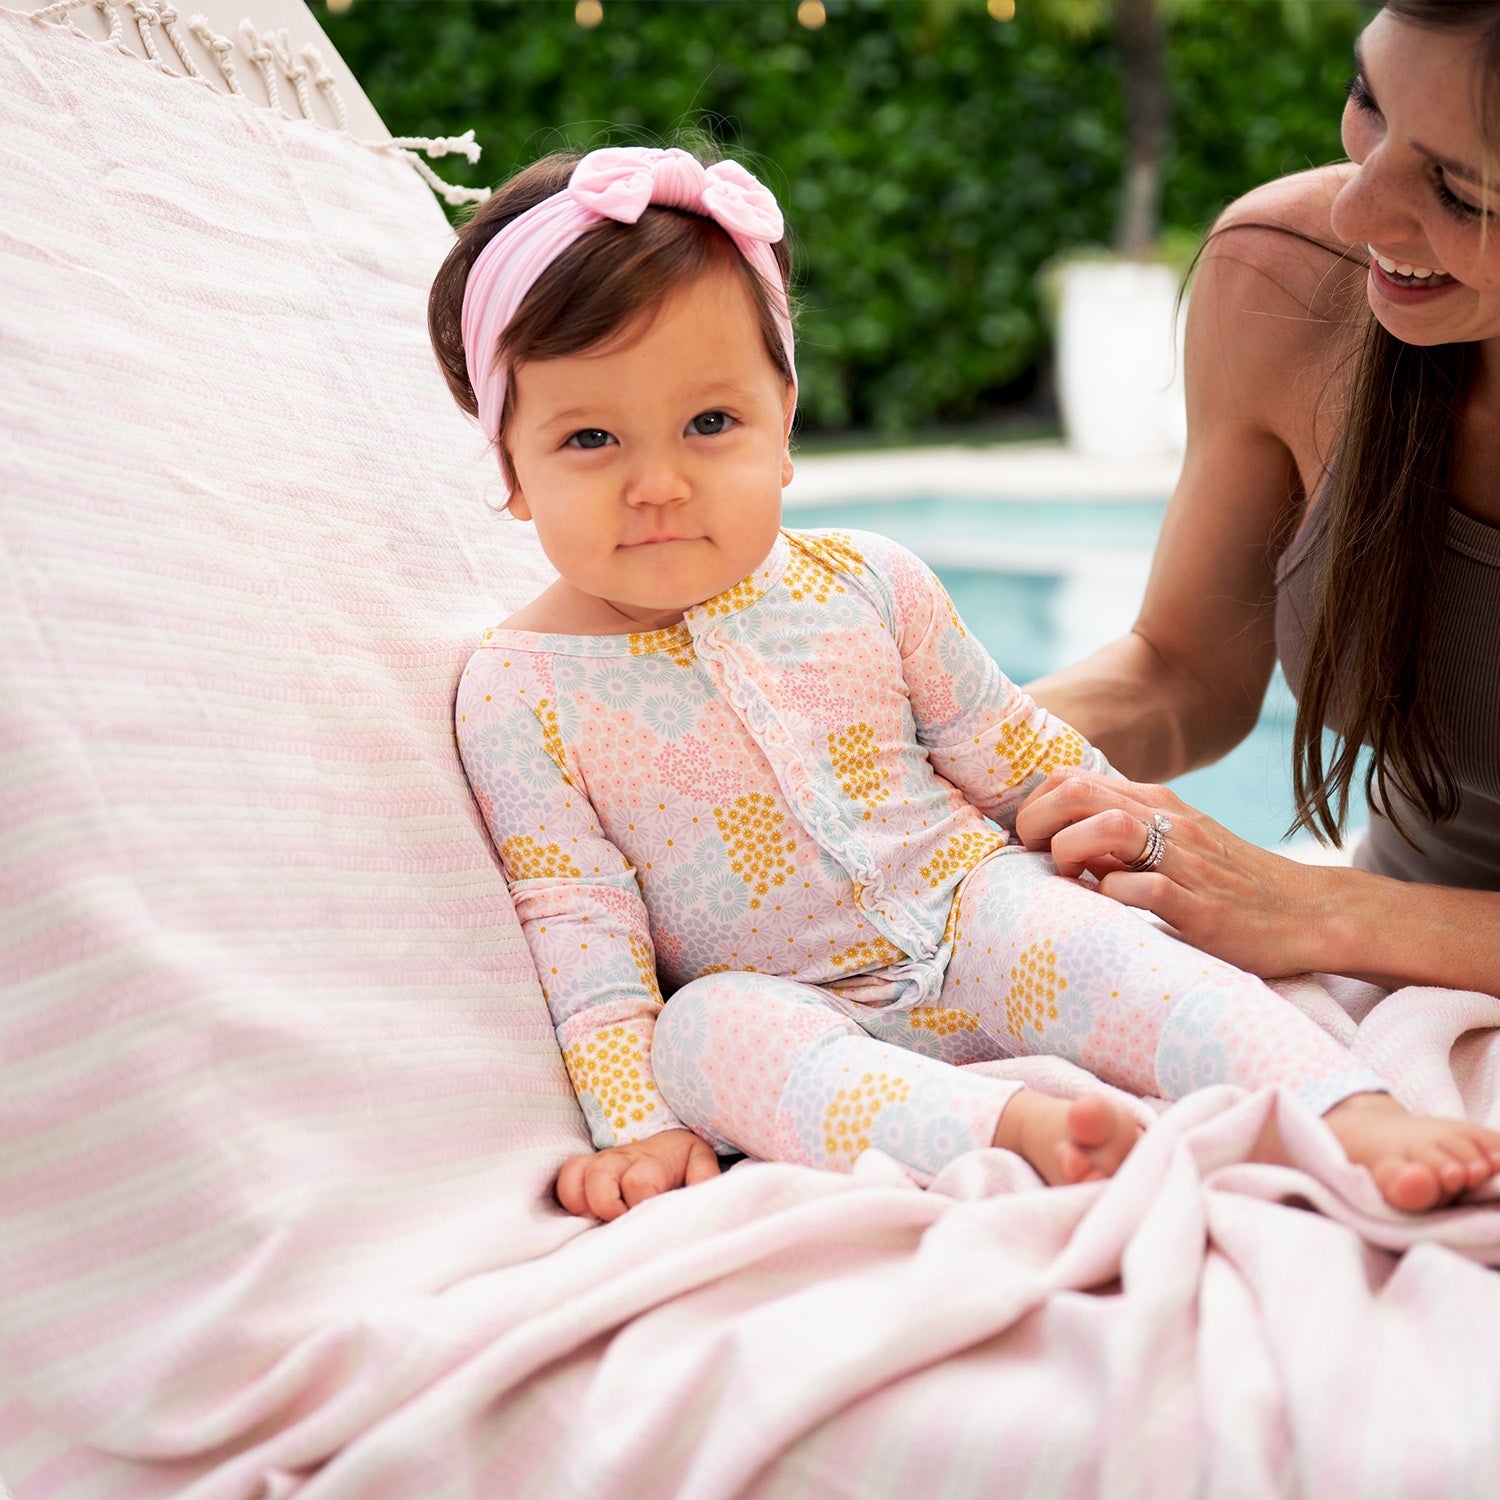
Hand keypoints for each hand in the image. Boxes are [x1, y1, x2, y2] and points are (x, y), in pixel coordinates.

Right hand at [555, 1128, 720, 1221]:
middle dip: (607, 1205)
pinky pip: (565, 1178)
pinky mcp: (586, 1170)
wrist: (666, 1140)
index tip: (651, 1221)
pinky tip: (587, 1217)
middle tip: (623, 1223)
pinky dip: (570, 1198)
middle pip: (599, 1175)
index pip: (638, 1181)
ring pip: (576, 1174)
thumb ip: (704, 1177)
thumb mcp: (701, 1162)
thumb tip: (703, 1196)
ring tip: (601, 1221)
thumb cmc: (682, 1161)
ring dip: (584, 1203)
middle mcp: (621, 1159)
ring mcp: (600, 1162)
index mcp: (652, 1161)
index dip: (641, 1204)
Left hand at [1014, 770, 1332, 977]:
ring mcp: (1186, 862)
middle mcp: (1168, 822)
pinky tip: (1112, 906)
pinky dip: (1114, 895)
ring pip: (1108, 828)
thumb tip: (1060, 847)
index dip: (1034, 806)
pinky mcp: (1201, 907)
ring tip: (1070, 877)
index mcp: (1155, 804)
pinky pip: (1145, 888)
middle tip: (1034, 857)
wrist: (1311, 913)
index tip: (1030, 842)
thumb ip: (1119, 842)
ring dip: (1071, 850)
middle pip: (1077, 792)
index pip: (1070, 779)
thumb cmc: (1230, 884)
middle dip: (1037, 822)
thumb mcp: (1173, 846)